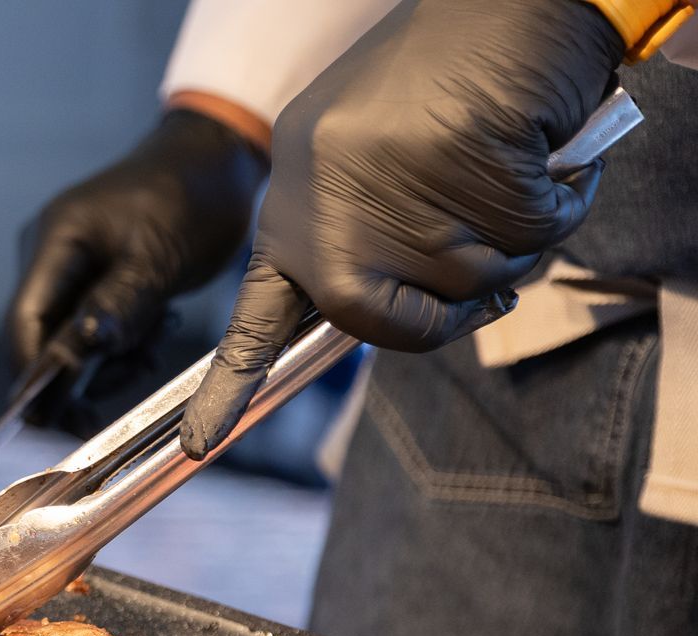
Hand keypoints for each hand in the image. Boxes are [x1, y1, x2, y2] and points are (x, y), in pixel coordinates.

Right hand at [6, 108, 265, 423]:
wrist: (215, 159)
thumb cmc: (189, 196)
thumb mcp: (158, 256)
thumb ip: (119, 306)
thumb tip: (81, 352)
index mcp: (57, 241)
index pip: (23, 322)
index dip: (30, 374)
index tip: (47, 416)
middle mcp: (52, 256)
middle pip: (41, 336)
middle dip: (71, 376)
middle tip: (91, 420)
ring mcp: (72, 267)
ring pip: (72, 338)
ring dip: (107, 360)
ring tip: (149, 352)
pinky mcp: (96, 277)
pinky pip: (96, 326)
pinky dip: (121, 341)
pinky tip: (154, 331)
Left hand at [180, 0, 626, 458]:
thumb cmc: (447, 76)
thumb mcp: (370, 161)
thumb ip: (365, 237)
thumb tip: (380, 316)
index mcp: (295, 208)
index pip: (259, 314)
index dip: (229, 385)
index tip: (195, 445)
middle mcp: (322, 210)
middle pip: (387, 326)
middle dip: (453, 299)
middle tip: (482, 224)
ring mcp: (379, 200)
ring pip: (469, 290)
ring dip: (513, 237)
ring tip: (504, 158)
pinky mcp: (448, 180)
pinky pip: (524, 243)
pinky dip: (554, 201)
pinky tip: (536, 146)